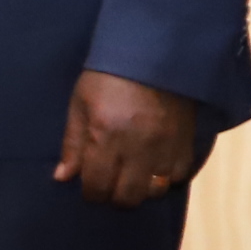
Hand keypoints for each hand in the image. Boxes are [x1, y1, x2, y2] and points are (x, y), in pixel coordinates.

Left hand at [54, 70, 196, 207]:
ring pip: (155, 191)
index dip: (91, 193)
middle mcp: (138, 147)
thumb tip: (63, 178)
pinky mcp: (187, 142)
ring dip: (141, 189)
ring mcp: (166, 147)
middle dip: (114, 196)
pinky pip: (178, 176)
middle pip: (127, 196)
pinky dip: (165, 177)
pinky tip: (155, 166)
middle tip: (110, 183)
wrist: (154, 53)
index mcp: (106, 136)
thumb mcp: (80, 104)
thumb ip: (72, 144)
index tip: (90, 186)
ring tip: (133, 175)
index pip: (97, 186)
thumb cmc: (108, 77)